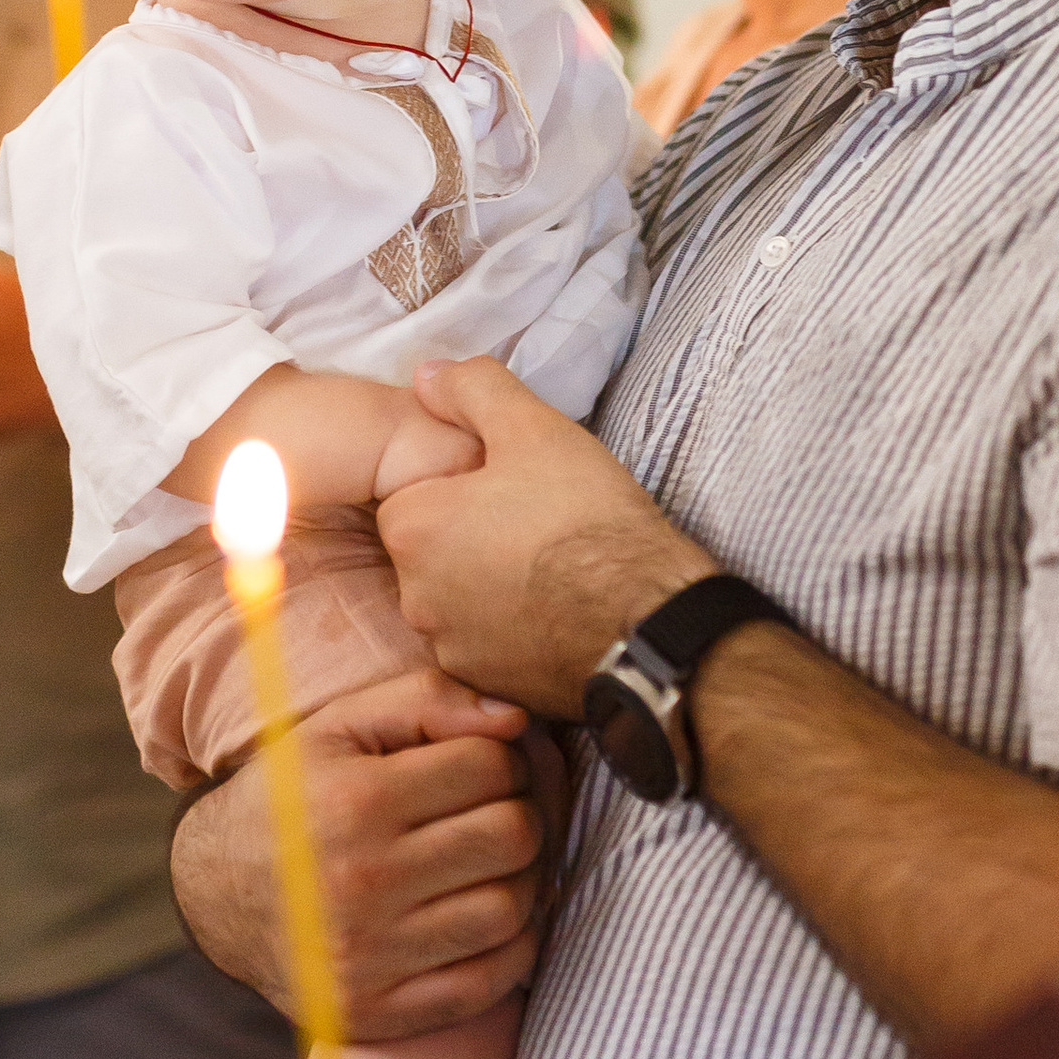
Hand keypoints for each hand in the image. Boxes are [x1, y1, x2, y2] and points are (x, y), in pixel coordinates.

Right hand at [172, 666, 545, 1039]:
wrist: (216, 895)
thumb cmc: (295, 796)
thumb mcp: (341, 726)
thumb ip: (427, 700)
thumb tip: (515, 719)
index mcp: (356, 801)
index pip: (492, 767)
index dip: (504, 758)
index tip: (484, 769)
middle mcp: (362, 880)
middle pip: (514, 837)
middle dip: (522, 815)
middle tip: (497, 814)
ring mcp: (371, 955)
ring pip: (511, 910)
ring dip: (521, 881)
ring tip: (489, 865)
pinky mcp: (380, 1010)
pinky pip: (490, 980)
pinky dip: (509, 947)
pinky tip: (481, 916)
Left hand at [376, 358, 710, 716]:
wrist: (646, 620)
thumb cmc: (587, 519)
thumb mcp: (534, 427)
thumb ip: (472, 390)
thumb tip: (427, 375)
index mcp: (412, 529)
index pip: (414, 494)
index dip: (463, 485)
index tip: (510, 484)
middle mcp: (416, 596)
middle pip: (433, 548)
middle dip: (471, 534)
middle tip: (536, 521)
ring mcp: (451, 646)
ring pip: (459, 596)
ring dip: (490, 582)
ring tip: (552, 565)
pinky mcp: (489, 683)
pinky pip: (488, 641)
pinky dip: (513, 626)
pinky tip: (558, 607)